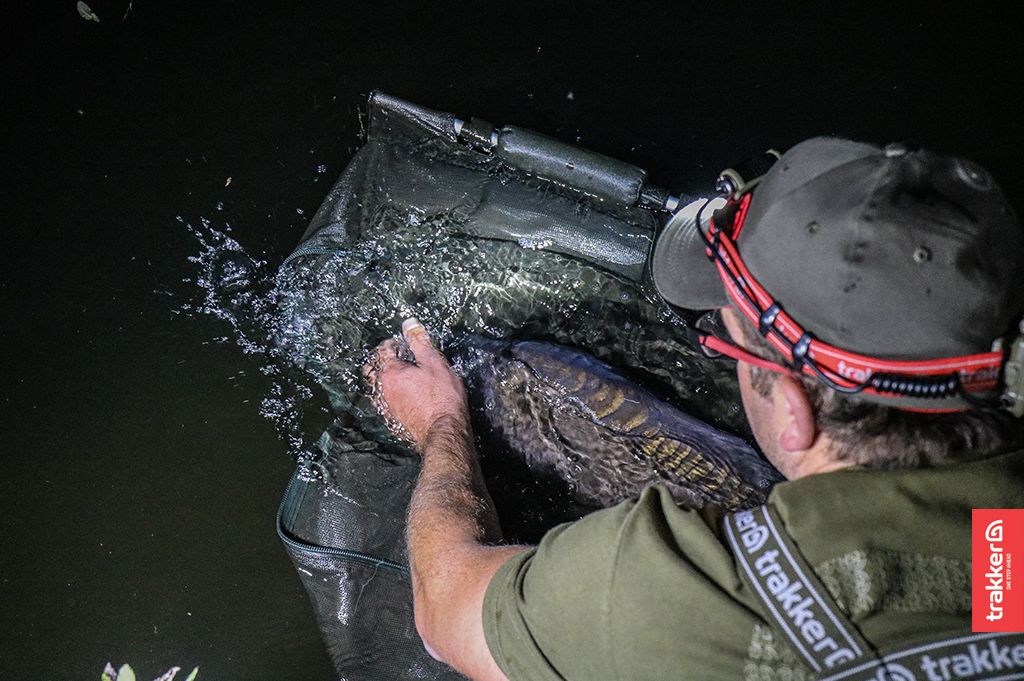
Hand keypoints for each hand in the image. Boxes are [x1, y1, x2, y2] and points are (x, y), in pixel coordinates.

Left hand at [364, 318, 468, 446]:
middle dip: (385, 361)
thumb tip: (409, 323)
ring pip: (380, 387)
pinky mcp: (393, 419)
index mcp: (389, 373)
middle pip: (375, 369)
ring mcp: (386, 407)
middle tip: (402, 358)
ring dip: (390, 378)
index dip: (395, 343)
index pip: (383, 350)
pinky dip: (394, 394)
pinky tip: (409, 395)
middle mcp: (382, 390)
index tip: (406, 343)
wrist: (443, 431)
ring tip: (407, 375)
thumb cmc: (441, 398)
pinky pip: (388, 401)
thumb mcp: (434, 363)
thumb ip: (419, 341)